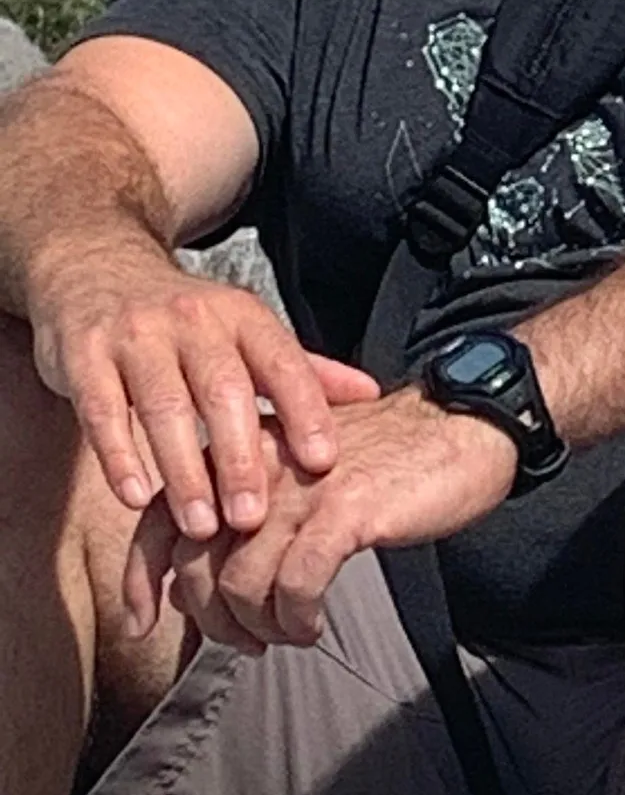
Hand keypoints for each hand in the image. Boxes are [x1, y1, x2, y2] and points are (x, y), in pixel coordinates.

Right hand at [29, 238, 378, 540]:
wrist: (100, 268)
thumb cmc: (185, 320)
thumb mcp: (246, 331)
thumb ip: (303, 368)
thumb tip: (370, 394)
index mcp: (244, 316)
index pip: (284, 362)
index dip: (306, 410)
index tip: (324, 460)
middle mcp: (195, 320)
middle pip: (225, 391)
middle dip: (241, 457)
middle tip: (254, 517)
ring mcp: (138, 335)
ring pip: (165, 407)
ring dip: (184, 471)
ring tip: (200, 525)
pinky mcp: (85, 355)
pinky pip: (102, 410)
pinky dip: (120, 455)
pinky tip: (136, 496)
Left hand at [122, 386, 519, 650]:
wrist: (467, 425)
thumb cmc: (390, 456)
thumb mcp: (305, 473)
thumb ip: (246, 512)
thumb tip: (190, 581)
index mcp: (246, 448)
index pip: (160, 518)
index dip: (141, 579)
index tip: (144, 621)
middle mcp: (262, 463)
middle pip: (196, 565)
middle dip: (212, 621)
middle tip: (247, 640)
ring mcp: (302, 486)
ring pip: (239, 585)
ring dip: (260, 627)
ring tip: (290, 632)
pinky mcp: (344, 510)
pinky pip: (295, 589)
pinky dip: (298, 620)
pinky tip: (315, 624)